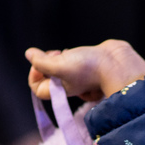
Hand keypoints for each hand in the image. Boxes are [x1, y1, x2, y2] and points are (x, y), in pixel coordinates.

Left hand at [25, 40, 144, 101]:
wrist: (115, 62)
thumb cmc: (88, 68)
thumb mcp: (60, 65)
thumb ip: (41, 62)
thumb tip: (29, 54)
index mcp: (58, 91)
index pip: (36, 88)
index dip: (34, 74)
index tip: (42, 63)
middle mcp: (65, 86)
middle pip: (45, 76)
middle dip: (45, 62)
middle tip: (55, 54)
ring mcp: (75, 77)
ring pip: (56, 67)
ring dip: (56, 58)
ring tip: (65, 53)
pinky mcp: (83, 67)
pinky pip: (68, 62)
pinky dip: (67, 56)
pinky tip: (73, 53)